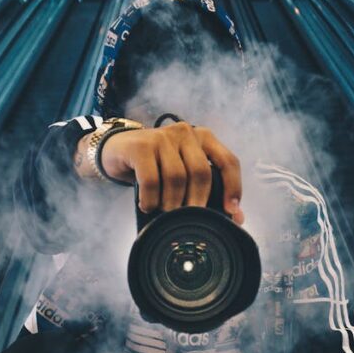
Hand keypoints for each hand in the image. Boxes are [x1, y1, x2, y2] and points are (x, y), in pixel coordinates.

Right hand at [98, 122, 243, 222]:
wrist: (117, 151)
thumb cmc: (156, 165)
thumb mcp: (183, 173)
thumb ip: (208, 189)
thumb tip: (236, 218)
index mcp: (203, 138)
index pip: (228, 161)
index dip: (233, 187)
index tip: (231, 212)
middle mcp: (186, 132)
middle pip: (201, 172)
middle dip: (197, 202)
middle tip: (189, 220)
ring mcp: (162, 136)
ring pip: (176, 177)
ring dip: (171, 203)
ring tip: (164, 213)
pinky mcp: (141, 145)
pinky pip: (151, 179)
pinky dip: (151, 199)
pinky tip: (147, 206)